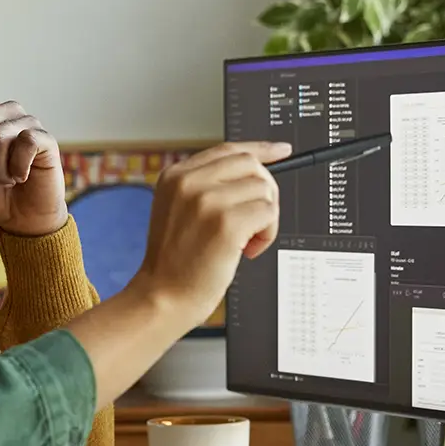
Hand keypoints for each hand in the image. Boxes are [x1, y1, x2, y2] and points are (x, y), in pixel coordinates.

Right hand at [133, 141, 288, 323]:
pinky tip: (248, 250)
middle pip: (251, 165)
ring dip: (265, 219)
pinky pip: (268, 213)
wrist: (162, 296)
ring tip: (245, 241)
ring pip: (264, 190)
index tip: (282, 151)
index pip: (229, 150)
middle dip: (265, 192)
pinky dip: (267, 235)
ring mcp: (207, 200)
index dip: (261, 150)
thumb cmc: (175, 262)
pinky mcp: (226, 223)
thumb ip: (206, 187)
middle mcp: (189, 182)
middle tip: (256, 220)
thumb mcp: (178, 210)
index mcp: (176, 175)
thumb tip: (254, 174)